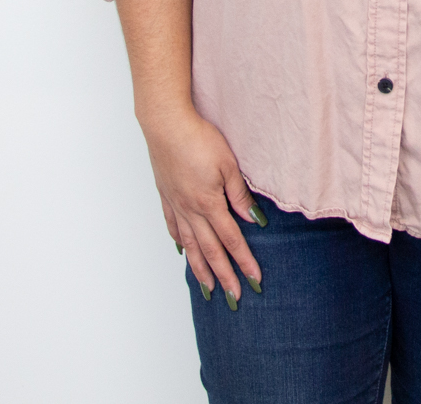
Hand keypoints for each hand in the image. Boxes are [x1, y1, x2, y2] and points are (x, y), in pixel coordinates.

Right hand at [140, 105, 264, 308]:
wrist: (166, 124)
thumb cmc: (199, 139)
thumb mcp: (228, 165)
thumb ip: (239, 195)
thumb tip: (252, 220)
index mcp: (209, 204)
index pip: (231, 241)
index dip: (244, 262)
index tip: (253, 281)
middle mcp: (190, 210)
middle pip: (210, 250)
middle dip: (224, 276)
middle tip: (233, 297)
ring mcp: (176, 204)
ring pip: (190, 245)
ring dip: (200, 268)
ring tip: (208, 288)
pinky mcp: (166, 195)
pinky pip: (173, 226)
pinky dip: (180, 243)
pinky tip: (183, 252)